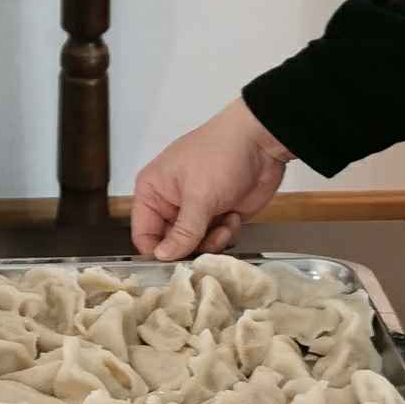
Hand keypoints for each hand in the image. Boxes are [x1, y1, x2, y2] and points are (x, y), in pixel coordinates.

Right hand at [130, 98, 292, 257]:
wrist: (261, 142)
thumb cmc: (222, 154)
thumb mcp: (198, 196)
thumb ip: (182, 232)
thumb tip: (162, 256)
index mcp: (153, 191)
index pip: (143, 234)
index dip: (158, 252)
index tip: (177, 261)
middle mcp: (170, 203)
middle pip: (171, 244)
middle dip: (191, 247)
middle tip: (209, 240)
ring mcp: (196, 210)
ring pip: (195, 246)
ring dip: (213, 241)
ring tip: (225, 224)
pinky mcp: (218, 215)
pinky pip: (216, 240)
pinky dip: (227, 234)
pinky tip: (234, 216)